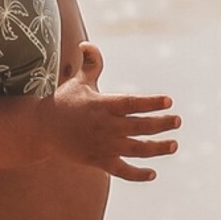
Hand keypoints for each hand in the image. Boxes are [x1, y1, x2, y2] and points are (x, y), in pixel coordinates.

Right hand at [40, 43, 180, 181]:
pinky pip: (122, 171)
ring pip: (137, 150)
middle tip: (177, 121)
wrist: (43, 129)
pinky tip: (152, 174)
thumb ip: (91, 63)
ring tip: (174, 145)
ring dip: (158, 149)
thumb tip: (87, 44)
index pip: (132, 103)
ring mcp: (104, 145)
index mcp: (103, 105)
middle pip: (140, 126)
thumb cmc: (65, 102)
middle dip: (162, 124)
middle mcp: (106, 126)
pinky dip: (137, 175)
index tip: (169, 101)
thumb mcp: (79, 81)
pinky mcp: (99, 160)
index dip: (152, 103)